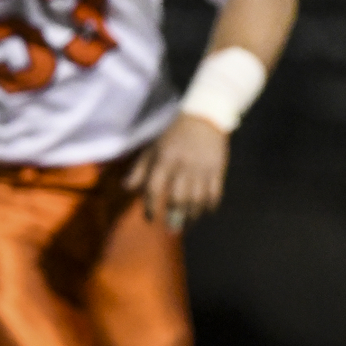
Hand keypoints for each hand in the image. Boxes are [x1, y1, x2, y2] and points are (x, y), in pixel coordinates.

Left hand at [124, 113, 229, 231]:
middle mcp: (183, 166)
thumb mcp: (153, 148)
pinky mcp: (218, 169)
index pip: (155, 188)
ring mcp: (202, 168)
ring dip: (192, 215)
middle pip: (179, 198)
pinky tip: (206, 210)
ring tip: (187, 223)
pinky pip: (215, 193)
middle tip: (171, 229)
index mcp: (165, 160)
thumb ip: (139, 169)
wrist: (205, 116)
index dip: (151, 207)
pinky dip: (210, 205)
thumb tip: (127, 189)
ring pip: (198, 199)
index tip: (150, 219)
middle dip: (174, 217)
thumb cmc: (174, 134)